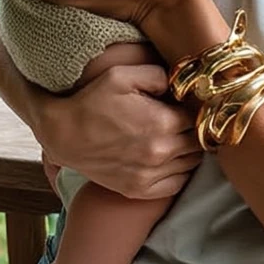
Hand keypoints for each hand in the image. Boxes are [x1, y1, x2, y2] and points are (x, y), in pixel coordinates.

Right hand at [0, 16, 200, 197]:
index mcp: (162, 122)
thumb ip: (157, 74)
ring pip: (191, 164)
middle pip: (199, 143)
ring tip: (177, 136)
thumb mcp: (122, 74)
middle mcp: (160, 152)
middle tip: (185, 119)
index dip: (197, 109)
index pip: (199, 118)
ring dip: (189, 150)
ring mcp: (150, 175)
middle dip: (195, 130)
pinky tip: (170, 158)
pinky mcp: (138, 189)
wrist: (63, 134)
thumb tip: (179, 84)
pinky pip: (176, 184)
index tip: (190, 104)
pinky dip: (179, 172)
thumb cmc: (92, 101)